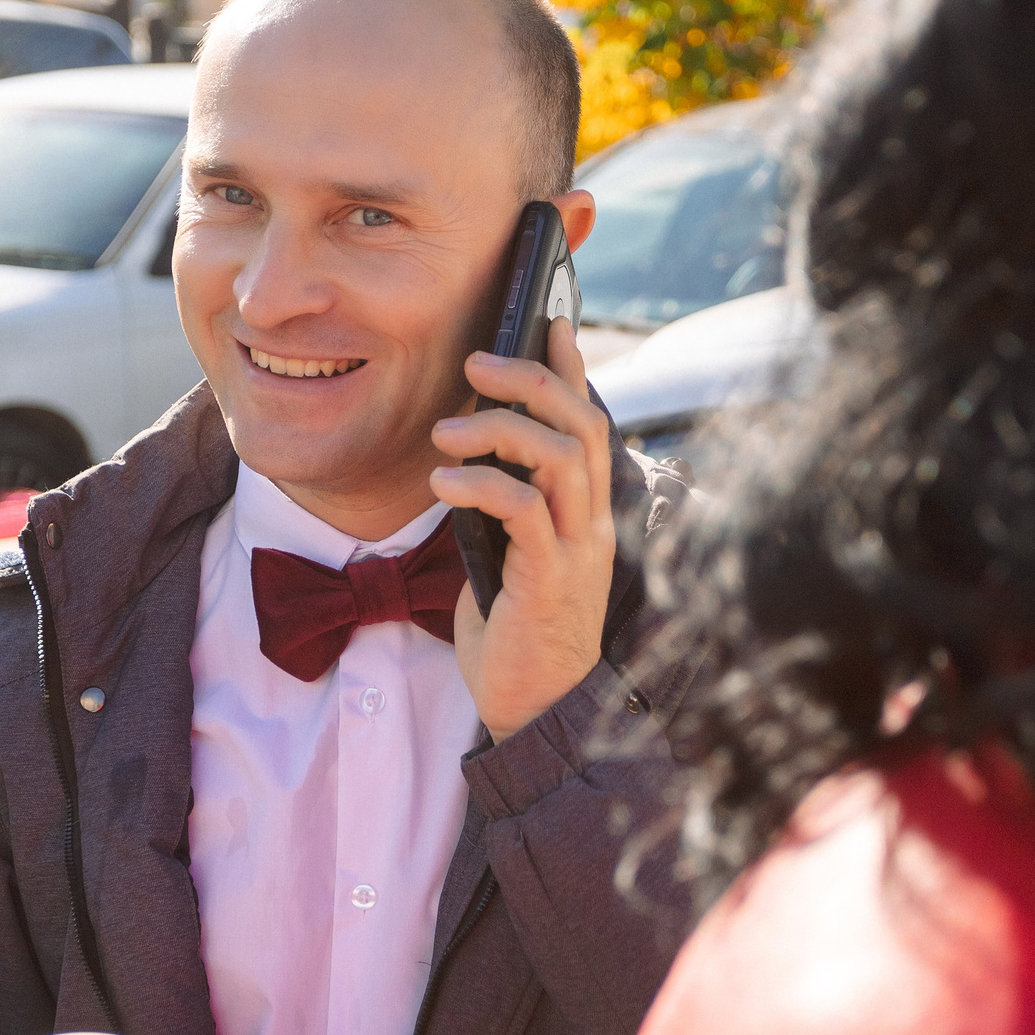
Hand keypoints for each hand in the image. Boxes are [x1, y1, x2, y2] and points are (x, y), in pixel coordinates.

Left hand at [430, 317, 615, 741]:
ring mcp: (577, 553)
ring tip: (445, 432)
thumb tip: (466, 460)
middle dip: (532, 380)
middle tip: (478, 362)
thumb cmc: (514, 637)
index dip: (572, 369)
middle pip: (581, 425)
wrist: (532, 713)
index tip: (548, 321)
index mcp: (584, 515)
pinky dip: (482, 484)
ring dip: (500, 428)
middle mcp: (591, 525)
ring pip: (561, 457)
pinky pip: (525, 509)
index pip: (590, 424)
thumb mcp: (505, 558)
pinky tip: (443, 483)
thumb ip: (501, 511)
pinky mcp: (549, 581)